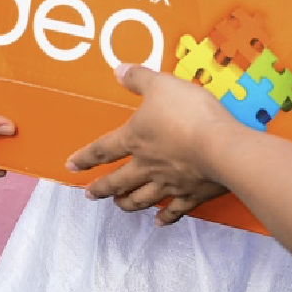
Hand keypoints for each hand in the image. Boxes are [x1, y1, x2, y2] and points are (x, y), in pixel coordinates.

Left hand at [66, 63, 231, 224]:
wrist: (220, 147)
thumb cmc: (188, 113)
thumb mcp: (161, 84)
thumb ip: (139, 78)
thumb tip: (118, 71)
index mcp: (135, 139)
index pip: (102, 150)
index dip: (84, 157)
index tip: (70, 166)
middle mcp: (147, 166)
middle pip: (118, 180)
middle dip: (102, 188)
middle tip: (90, 194)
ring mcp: (168, 183)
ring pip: (141, 198)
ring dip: (127, 203)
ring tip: (119, 205)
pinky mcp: (191, 194)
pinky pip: (174, 210)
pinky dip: (165, 217)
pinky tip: (159, 221)